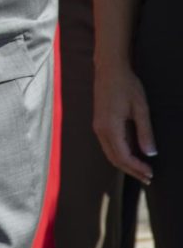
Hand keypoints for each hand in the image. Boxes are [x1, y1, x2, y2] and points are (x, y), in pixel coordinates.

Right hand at [93, 61, 156, 184]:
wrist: (109, 69)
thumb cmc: (126, 86)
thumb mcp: (141, 108)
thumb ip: (145, 132)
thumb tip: (150, 153)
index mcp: (110, 127)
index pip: (123, 156)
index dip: (137, 168)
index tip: (151, 173)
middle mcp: (100, 129)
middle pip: (114, 158)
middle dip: (131, 171)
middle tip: (148, 178)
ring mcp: (97, 126)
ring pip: (109, 152)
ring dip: (124, 164)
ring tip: (141, 169)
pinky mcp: (99, 122)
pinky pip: (107, 144)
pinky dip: (119, 154)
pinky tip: (131, 154)